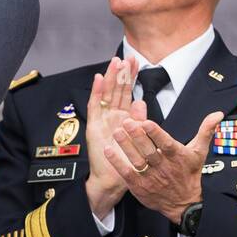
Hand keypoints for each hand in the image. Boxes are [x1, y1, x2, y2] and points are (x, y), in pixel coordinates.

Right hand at [83, 56, 141, 218]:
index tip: (136, 62)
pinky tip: (100, 79)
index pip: (127, 92)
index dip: (131, 77)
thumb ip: (140, 120)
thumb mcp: (139, 138)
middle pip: (116, 90)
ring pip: (106, 94)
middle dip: (121, 73)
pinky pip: (95, 106)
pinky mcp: (95, 126)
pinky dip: (97, 92)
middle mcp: (112, 116)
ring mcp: (102, 120)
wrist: (114, 179)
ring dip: (110, 78)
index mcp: (124, 118)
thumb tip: (142, 101)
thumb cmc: (128, 162)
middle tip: (125, 56)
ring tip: (114, 62)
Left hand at [103, 115, 223, 223]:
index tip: (146, 122)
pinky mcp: (140, 186)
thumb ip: (206, 131)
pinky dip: (117, 163)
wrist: (184, 204)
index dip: (156, 133)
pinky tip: (108, 151)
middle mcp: (164, 167)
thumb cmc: (189, 174)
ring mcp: (151, 178)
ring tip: (116, 133)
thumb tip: (217, 113)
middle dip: (137, 136)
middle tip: (125, 122)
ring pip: (137, 161)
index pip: (166, 143)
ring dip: (126, 147)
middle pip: (149, 151)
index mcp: (177, 157)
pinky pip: (127, 173)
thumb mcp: (199, 152)